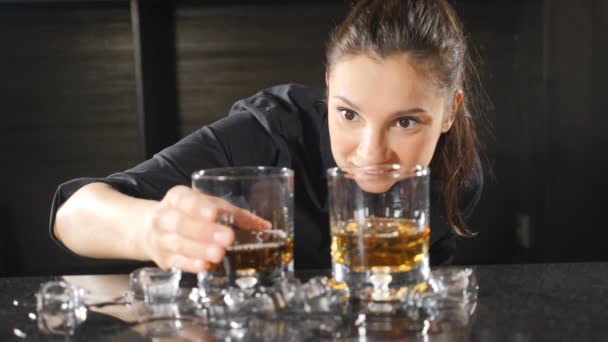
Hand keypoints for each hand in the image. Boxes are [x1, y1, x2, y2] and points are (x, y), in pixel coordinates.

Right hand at [140, 185, 269, 272]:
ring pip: (179, 244)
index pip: (185, 199)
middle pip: (180, 223)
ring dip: (200, 250)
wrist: (153, 230)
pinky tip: (204, 266)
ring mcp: (163, 239)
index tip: (212, 213)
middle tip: (227, 237)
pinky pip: (177, 262)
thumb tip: (264, 226)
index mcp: (178, 198)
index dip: (197, 206)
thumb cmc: (191, 215)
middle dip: (204, 231)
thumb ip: (235, 214)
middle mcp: (166, 217)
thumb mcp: (209, 206)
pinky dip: (191, 264)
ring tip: (219, 254)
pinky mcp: (166, 260)